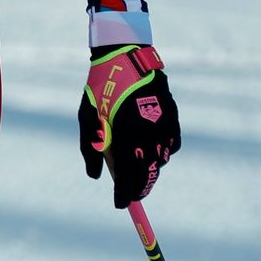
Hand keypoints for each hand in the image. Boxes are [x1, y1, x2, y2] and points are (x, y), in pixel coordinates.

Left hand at [80, 44, 179, 208]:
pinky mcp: (173, 114)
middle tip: (132, 195)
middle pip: (148, 173)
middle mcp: (149, 131)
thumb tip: (95, 176)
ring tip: (140, 173)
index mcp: (126, 133)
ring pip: (161, 159)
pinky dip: (163, 153)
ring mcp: (164, 123)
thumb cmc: (100, 87)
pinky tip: (153, 153)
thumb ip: (90, 148)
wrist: (124, 56)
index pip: (128, 175)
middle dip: (140, 188)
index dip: (125, 193)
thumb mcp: (87, 117)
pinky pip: (172, 144)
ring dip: (151, 170)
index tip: (120, 204)